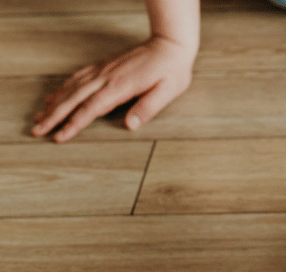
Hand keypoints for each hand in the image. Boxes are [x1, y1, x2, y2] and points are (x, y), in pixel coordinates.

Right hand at [31, 35, 195, 141]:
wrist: (169, 45)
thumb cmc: (172, 70)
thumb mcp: (168, 91)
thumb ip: (148, 108)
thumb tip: (130, 125)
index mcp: (121, 86)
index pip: (91, 109)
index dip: (74, 124)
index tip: (59, 136)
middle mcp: (106, 78)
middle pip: (73, 99)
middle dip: (54, 116)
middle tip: (37, 130)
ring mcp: (103, 71)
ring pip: (71, 88)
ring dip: (54, 103)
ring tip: (40, 116)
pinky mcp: (103, 66)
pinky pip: (78, 77)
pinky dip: (63, 88)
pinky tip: (55, 96)